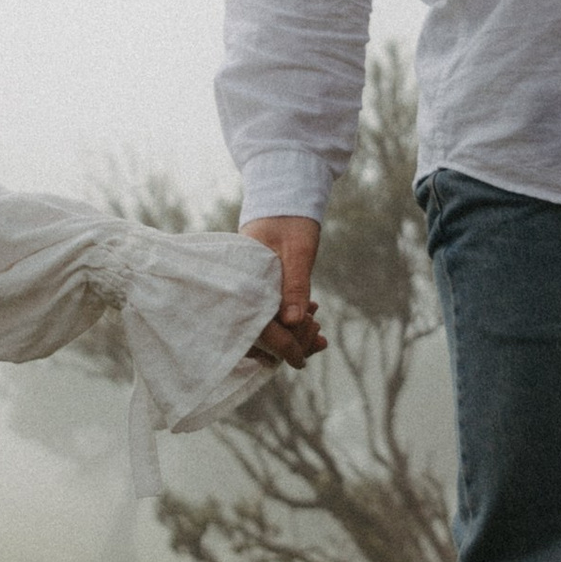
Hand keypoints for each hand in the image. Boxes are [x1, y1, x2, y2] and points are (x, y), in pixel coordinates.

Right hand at [242, 213, 325, 366]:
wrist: (284, 200)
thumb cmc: (290, 222)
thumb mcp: (297, 252)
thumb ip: (295, 285)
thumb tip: (293, 322)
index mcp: (245, 280)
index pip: (259, 327)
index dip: (281, 347)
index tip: (300, 361)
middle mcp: (243, 290)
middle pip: (260, 334)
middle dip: (290, 343)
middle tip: (317, 337)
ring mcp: (249, 290)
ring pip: (266, 327)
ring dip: (292, 335)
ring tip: (317, 331)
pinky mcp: (258, 289)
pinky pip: (270, 314)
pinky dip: (290, 324)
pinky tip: (310, 321)